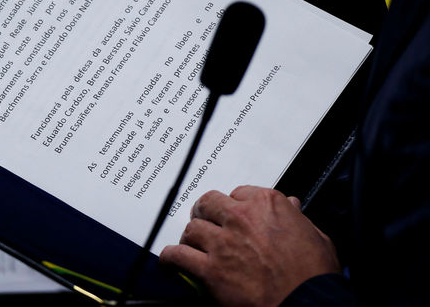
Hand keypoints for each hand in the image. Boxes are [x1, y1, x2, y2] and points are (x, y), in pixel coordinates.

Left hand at [160, 185, 340, 306]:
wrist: (307, 304)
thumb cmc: (314, 275)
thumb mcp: (316, 237)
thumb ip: (297, 217)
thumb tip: (291, 206)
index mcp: (267, 204)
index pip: (237, 193)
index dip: (233, 206)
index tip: (233, 215)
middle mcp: (241, 217)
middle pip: (208, 204)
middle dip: (206, 214)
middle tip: (206, 223)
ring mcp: (223, 242)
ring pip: (192, 228)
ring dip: (191, 237)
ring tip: (193, 244)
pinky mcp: (211, 269)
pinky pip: (178, 255)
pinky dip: (171, 258)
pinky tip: (171, 260)